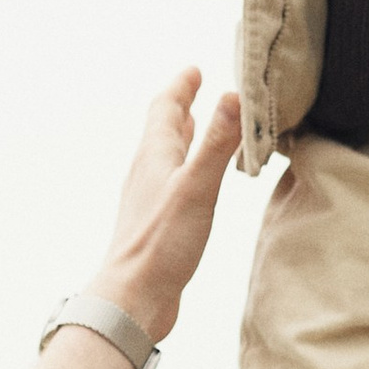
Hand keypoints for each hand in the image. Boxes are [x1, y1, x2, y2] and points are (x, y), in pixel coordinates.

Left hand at [90, 67, 243, 342]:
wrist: (133, 298)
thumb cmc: (161, 243)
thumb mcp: (197, 186)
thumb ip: (217, 143)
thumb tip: (234, 95)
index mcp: (155, 156)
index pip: (166, 109)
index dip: (181, 87)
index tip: (194, 70)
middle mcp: (149, 172)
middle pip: (164, 129)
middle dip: (182, 107)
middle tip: (195, 89)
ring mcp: (151, 199)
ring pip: (168, 157)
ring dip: (184, 138)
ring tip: (197, 127)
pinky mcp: (158, 224)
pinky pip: (174, 184)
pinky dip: (188, 170)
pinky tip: (197, 184)